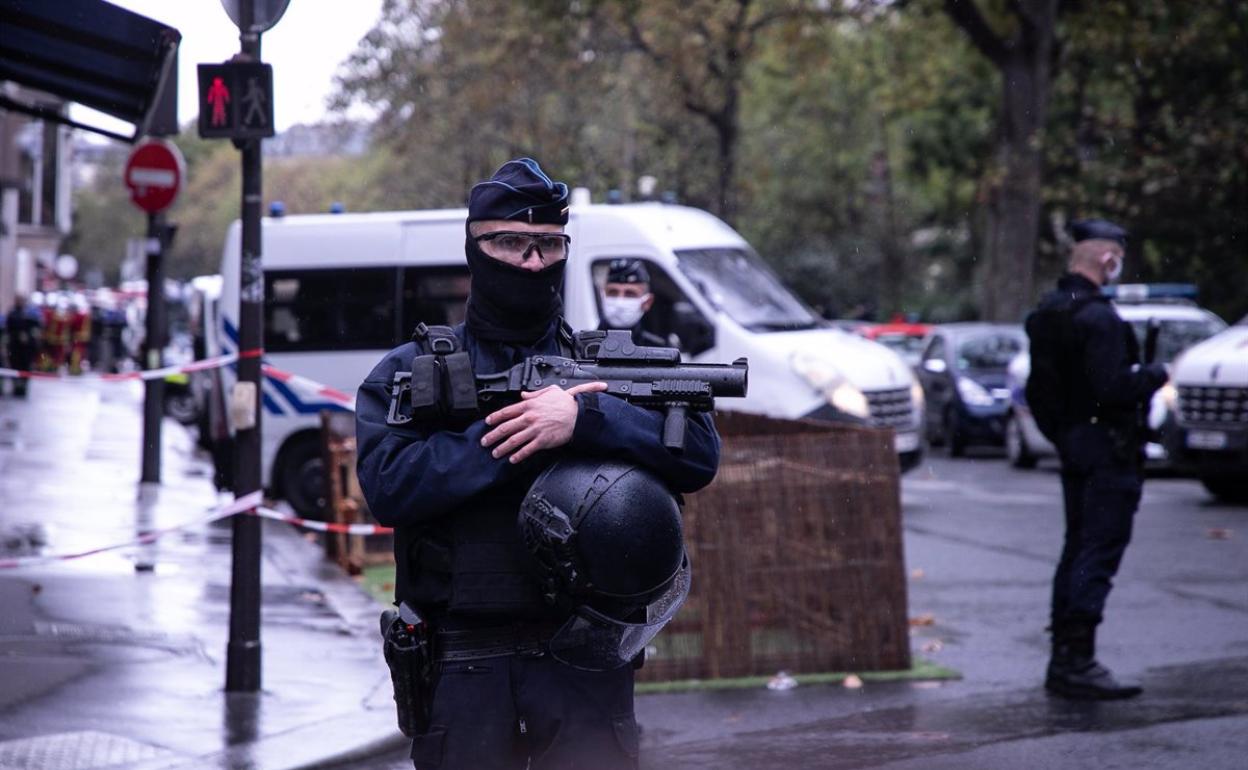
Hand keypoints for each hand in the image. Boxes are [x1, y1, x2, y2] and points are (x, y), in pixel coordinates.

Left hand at [481, 382, 608, 463]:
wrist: (579, 414)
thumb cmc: (566, 403)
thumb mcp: (550, 391)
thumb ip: (534, 394)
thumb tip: (523, 395)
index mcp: (529, 405)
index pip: (506, 412)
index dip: (494, 418)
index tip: (487, 423)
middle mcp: (529, 418)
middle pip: (505, 428)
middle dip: (492, 436)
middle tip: (485, 441)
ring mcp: (535, 430)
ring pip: (513, 440)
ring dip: (502, 448)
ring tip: (495, 453)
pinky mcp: (543, 441)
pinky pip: (527, 450)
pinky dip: (518, 455)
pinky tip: (512, 459)